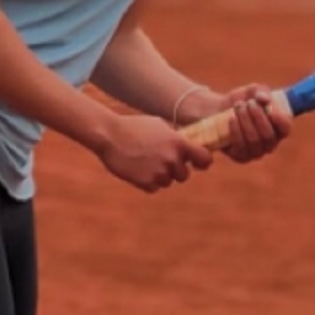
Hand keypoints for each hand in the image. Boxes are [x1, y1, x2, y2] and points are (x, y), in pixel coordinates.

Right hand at [98, 113, 212, 193]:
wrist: (109, 135)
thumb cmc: (135, 126)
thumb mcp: (160, 126)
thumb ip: (176, 137)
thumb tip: (189, 144)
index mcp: (179, 143)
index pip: (205, 159)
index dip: (202, 162)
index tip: (197, 163)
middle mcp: (172, 159)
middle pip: (184, 175)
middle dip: (175, 170)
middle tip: (161, 159)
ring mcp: (159, 173)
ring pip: (168, 182)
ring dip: (160, 176)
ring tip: (145, 161)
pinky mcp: (146, 183)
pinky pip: (154, 188)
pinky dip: (147, 182)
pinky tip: (137, 168)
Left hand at [182, 84, 293, 163]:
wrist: (221, 110)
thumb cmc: (244, 100)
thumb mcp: (253, 91)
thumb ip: (261, 91)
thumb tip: (264, 98)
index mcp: (279, 128)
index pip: (286, 129)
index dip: (281, 121)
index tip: (271, 108)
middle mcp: (270, 143)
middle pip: (268, 136)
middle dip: (258, 118)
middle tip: (249, 103)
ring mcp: (255, 152)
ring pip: (254, 141)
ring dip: (246, 122)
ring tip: (238, 107)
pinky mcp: (240, 156)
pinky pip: (240, 147)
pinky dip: (236, 131)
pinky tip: (232, 119)